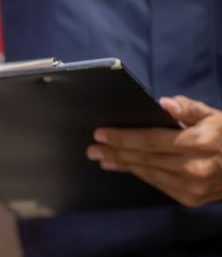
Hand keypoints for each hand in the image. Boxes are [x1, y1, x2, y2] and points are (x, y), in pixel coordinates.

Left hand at [87, 95, 221, 206]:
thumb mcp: (214, 116)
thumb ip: (189, 109)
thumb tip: (165, 103)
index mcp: (200, 143)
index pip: (151, 140)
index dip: (123, 137)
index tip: (101, 133)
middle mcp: (195, 168)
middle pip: (145, 158)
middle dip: (116, 152)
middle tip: (92, 148)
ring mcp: (193, 187)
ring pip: (148, 174)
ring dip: (123, 165)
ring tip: (103, 158)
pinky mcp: (191, 199)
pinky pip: (158, 185)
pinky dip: (140, 175)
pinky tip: (126, 167)